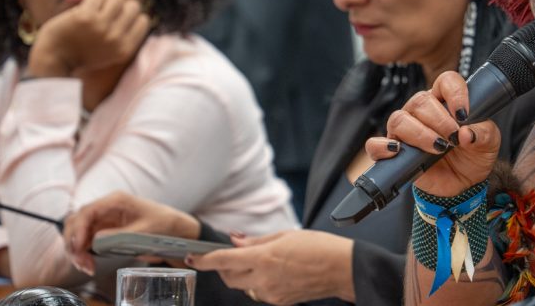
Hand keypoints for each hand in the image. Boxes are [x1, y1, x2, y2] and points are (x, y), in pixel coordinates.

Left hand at [27, 0, 151, 77]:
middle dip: (121, 6)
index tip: (117, 20)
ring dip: (105, 1)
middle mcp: (116, 38)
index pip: (143, 20)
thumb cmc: (82, 54)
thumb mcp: (111, 52)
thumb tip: (138, 12)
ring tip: (94, 10)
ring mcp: (101, 26)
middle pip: (133, 6)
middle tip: (106, 13)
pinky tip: (81, 10)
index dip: (131, 17)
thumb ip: (125, 36)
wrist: (53, 60)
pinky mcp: (85, 16)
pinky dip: (89, 0)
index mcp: (125, 49)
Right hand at [63, 191, 198, 274]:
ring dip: (76, 250)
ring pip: (78, 233)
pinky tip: (88, 264)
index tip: (79, 247)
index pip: (87, 211)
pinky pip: (85, 242)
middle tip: (82, 262)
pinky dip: (83, 253)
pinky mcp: (104, 232)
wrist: (173, 229)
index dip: (78, 229)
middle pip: (76, 221)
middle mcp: (106, 208)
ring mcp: (103, 220)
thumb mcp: (144, 230)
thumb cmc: (163, 224)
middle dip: (74, 242)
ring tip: (86, 266)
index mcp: (116, 201)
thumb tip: (96, 241)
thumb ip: (120, 235)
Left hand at [188, 230, 354, 304]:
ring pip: (244, 286)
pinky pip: (259, 292)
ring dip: (242, 275)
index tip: (193, 257)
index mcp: (264, 258)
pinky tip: (273, 272)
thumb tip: (235, 240)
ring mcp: (271, 293)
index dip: (204, 260)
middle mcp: (264, 279)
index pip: (223, 261)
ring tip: (259, 261)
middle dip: (223, 268)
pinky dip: (258, 282)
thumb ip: (256, 241)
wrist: (342, 269)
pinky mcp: (279, 301)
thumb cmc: (319, 247)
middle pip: (229, 278)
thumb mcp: (285, 235)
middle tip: (228, 256)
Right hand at [365, 70, 500, 197]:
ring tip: (437, 148)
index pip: (446, 81)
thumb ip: (484, 134)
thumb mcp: (489, 144)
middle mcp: (423, 112)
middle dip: (439, 120)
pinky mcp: (392, 151)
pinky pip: (375, 144)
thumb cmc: (473, 157)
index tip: (464, 114)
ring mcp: (405, 130)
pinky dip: (383, 146)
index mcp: (446, 101)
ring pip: (399, 119)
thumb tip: (467, 133)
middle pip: (420, 101)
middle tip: (453, 138)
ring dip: (419, 134)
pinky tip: (399, 151)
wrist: (462, 185)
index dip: (455, 93)